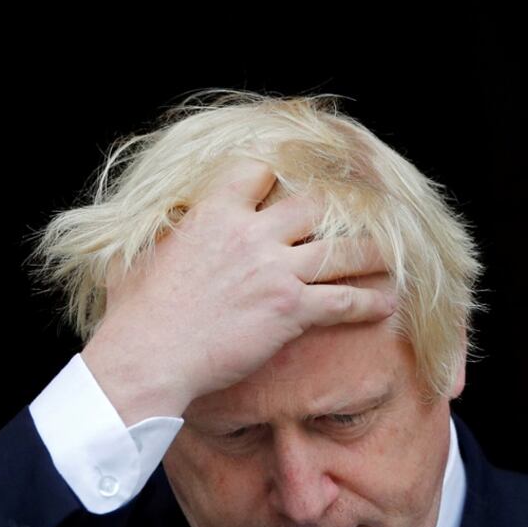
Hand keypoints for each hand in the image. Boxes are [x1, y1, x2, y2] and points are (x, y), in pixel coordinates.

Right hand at [81, 157, 395, 425]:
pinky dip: (368, 302)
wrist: (148, 356)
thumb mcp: (143, 253)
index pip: (258, 170)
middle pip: (313, 204)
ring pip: (339, 250)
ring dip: (370, 252)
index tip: (291, 182)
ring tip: (390, 253)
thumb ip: (168, 231)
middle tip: (362, 211)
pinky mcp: (289, 309)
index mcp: (214, 212)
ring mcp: (274, 270)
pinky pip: (342, 300)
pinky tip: (386, 303)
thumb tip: (169, 223)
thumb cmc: (137, 311)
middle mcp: (251, 233)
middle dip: (339, 209)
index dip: (277, 174)